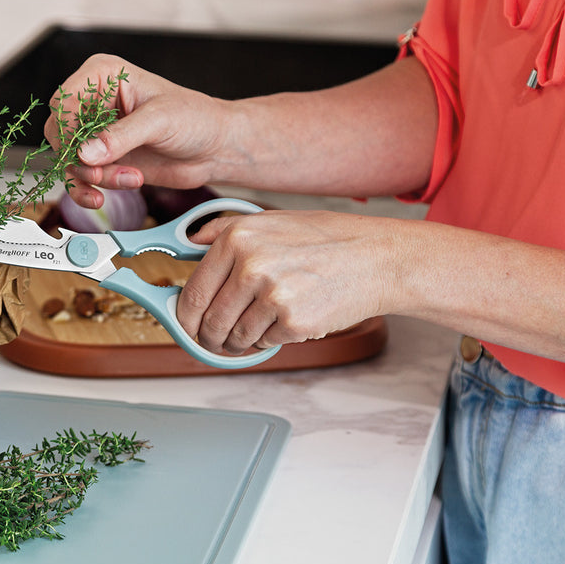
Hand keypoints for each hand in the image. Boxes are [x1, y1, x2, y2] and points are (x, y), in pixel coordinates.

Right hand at [43, 54, 232, 207]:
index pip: (65, 100)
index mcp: (103, 76)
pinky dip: (88, 190)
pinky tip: (105, 194)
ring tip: (125, 179)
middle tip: (100, 171)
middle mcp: (94, 102)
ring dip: (90, 177)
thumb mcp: (159, 120)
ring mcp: (96, 133)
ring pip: (68, 160)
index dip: (67, 128)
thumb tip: (87, 152)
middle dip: (78, 158)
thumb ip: (121, 136)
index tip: (82, 151)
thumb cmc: (195, 119)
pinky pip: (79, 177)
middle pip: (59, 132)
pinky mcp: (102, 159)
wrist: (214, 148)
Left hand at [176, 210, 398, 353]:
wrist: (378, 258)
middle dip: (210, 337)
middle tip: (216, 340)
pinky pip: (264, 343)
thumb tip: (188, 242)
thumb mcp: (271, 220)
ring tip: (255, 330)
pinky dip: (268, 340)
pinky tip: (284, 323)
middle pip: (210, 321)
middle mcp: (251, 264)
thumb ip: (224, 230)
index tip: (188, 326)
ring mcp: (273, 294)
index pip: (194, 292)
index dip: (186, 317)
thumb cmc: (328, 239)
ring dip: (239, 342)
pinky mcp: (294, 321)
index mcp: (238, 238)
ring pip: (235, 337)